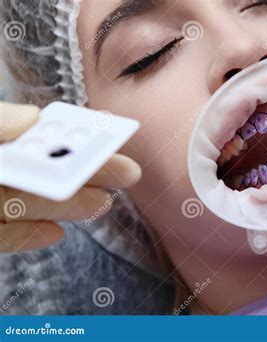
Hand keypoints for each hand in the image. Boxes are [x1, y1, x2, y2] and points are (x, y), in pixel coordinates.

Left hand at [0, 102, 141, 252]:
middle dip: (85, 173)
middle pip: (39, 172)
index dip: (70, 136)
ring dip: (68, 206)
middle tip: (128, 174)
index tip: (107, 137)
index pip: (32, 137)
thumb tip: (31, 116)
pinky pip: (2, 237)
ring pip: (27, 204)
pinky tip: (54, 234)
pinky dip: (28, 237)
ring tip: (103, 205)